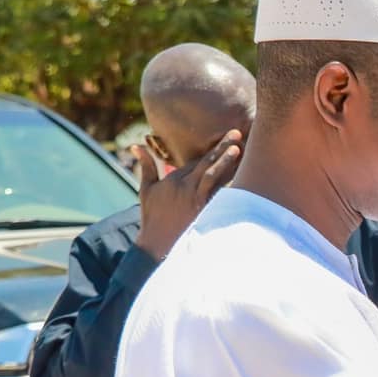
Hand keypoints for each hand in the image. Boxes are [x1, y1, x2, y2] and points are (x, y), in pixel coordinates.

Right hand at [136, 130, 240, 259]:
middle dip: (221, 147)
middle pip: (206, 163)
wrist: (158, 243)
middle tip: (236, 133)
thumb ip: (146, 166)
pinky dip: (229, 185)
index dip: (212, 149)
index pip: (196, 160)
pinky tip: (241, 176)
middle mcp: (185, 187)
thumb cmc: (153, 216)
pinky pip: (218, 195)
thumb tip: (136, 146)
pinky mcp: (203, 211)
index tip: (225, 138)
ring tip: (237, 149)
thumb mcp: (146, 189)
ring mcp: (195, 199)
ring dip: (226, 162)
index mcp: (174, 180)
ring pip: (213, 175)